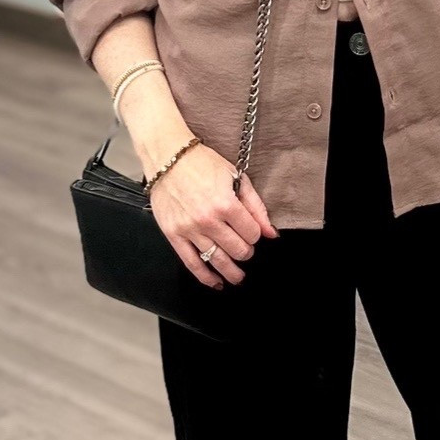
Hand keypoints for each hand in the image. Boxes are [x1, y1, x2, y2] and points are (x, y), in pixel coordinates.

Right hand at [147, 140, 276, 287]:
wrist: (167, 157)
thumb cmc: (203, 164)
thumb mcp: (237, 178)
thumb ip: (256, 207)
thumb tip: (271, 233)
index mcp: (226, 204)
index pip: (252, 234)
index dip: (256, 235)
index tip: (252, 231)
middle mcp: (207, 220)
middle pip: (237, 250)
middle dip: (246, 251)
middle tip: (245, 248)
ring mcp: (188, 229)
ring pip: (216, 260)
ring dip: (231, 272)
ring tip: (238, 277)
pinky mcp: (172, 234)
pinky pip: (190, 263)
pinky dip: (205, 277)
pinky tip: (216, 283)